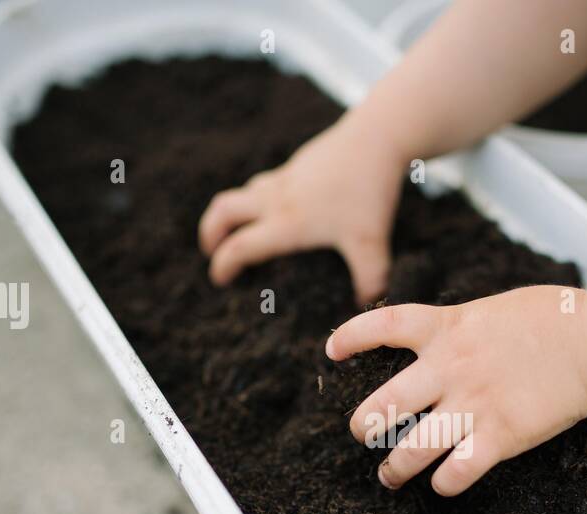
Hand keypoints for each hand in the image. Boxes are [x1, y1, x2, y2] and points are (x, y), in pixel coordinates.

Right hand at [198, 116, 404, 304]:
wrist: (376, 136)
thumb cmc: (369, 191)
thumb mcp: (372, 243)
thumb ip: (370, 279)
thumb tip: (367, 305)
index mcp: (287, 222)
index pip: (240, 246)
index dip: (224, 265)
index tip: (220, 279)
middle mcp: (277, 198)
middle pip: (223, 210)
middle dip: (210, 232)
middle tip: (212, 250)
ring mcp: (285, 177)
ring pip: (242, 193)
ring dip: (232, 212)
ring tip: (239, 230)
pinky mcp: (298, 163)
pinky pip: (264, 182)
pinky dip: (256, 198)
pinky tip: (276, 206)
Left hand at [326, 286, 586, 494]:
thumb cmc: (555, 320)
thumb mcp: (494, 308)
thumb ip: (462, 326)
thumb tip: (446, 336)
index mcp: (449, 327)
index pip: (383, 325)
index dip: (351, 337)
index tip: (332, 350)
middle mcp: (451, 367)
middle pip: (384, 405)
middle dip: (364, 426)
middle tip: (363, 434)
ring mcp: (473, 404)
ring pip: (412, 449)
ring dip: (393, 469)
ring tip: (389, 477)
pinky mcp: (500, 436)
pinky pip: (456, 472)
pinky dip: (444, 484)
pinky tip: (443, 484)